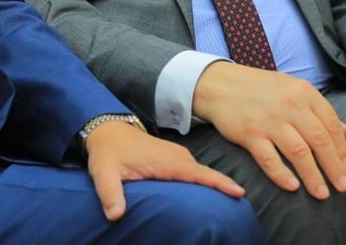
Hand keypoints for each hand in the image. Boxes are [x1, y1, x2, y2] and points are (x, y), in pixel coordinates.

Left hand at [84, 120, 244, 220]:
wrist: (107, 129)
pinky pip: (197, 172)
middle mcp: (177, 157)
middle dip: (225, 188)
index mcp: (166, 162)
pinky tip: (214, 194)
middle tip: (242, 206)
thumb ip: (109, 194)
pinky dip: (208, 181)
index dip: (219, 183)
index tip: (239, 192)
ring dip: (218, 185)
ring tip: (234, 202)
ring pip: (203, 174)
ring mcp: (178, 157)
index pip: (198, 174)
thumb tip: (115, 215)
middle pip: (207, 175)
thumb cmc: (107, 152)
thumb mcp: (103, 173)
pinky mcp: (176, 160)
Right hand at [191, 61, 345, 200]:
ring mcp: (269, 120)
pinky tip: (293, 187)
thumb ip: (321, 112)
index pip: (330, 124)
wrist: (221, 83)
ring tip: (322, 194)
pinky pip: (269, 159)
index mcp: (304, 93)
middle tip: (343, 187)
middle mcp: (290, 105)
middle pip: (319, 141)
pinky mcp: (250, 133)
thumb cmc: (261, 88)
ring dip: (313, 176)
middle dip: (334, 167)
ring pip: (298, 152)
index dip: (342, 149)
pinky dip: (282, 174)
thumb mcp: (294, 90)